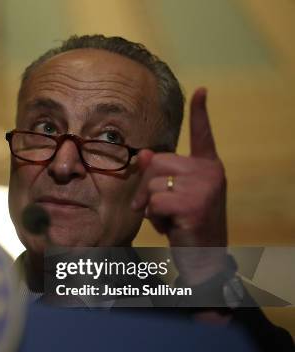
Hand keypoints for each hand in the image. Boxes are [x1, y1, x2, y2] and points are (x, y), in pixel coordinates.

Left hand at [131, 88, 228, 284]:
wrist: (203, 258)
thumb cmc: (185, 225)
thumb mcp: (171, 196)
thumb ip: (160, 175)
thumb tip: (144, 154)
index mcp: (208, 167)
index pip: (204, 135)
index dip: (200, 112)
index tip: (201, 90)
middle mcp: (210, 172)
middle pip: (157, 162)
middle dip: (145, 186)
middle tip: (155, 208)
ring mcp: (204, 186)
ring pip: (151, 183)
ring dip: (149, 205)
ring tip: (168, 218)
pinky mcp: (193, 203)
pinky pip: (153, 201)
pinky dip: (154, 217)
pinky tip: (171, 226)